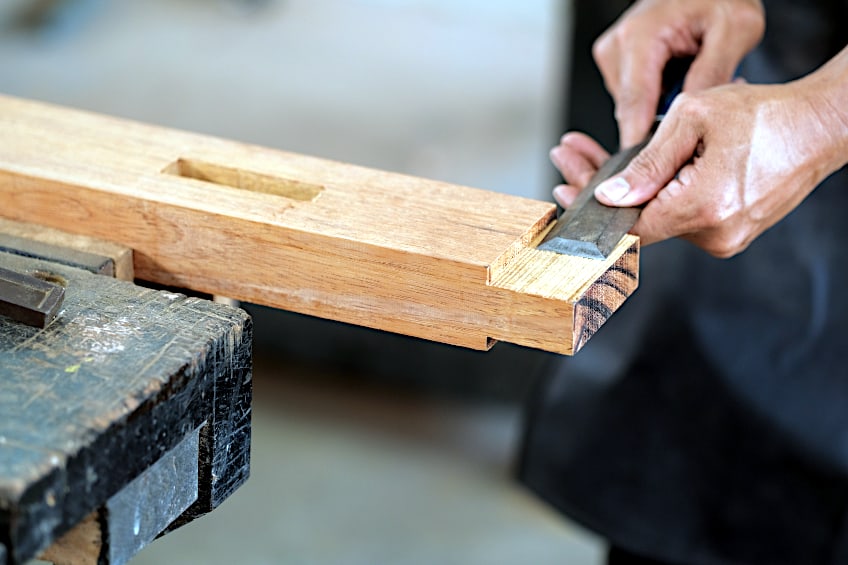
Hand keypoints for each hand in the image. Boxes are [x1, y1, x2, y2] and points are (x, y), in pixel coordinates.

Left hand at [556, 56, 847, 257]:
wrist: (821, 127)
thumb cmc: (766, 115)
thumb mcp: (693, 119)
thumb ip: (647, 162)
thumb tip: (611, 196)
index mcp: (702, 207)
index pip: (628, 226)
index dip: (590, 209)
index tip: (565, 187)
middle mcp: (715, 234)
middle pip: (638, 220)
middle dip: (602, 187)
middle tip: (575, 157)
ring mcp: (725, 238)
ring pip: (659, 217)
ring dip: (630, 189)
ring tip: (606, 154)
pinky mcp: (730, 232)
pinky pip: (681, 216)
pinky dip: (659, 194)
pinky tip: (645, 168)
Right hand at [593, 0, 763, 146]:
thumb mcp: (733, 31)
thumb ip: (710, 76)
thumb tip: (688, 124)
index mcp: (640, 38)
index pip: (635, 107)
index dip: (643, 147)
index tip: (653, 178)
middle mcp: (617, 48)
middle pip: (632, 112)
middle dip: (662, 124)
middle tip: (699, 122)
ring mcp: (612, 56)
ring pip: (633, 108)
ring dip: (661, 110)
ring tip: (692, 88)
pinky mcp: (615, 62)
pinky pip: (634, 97)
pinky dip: (657, 98)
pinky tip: (678, 82)